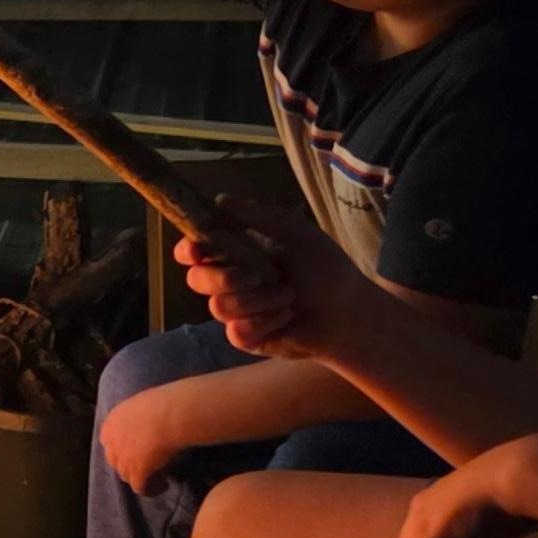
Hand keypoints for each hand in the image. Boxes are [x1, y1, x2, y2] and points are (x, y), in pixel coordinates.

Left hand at [98, 378, 213, 492]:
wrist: (167, 416)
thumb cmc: (158, 404)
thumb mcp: (137, 406)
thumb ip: (133, 419)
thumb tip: (142, 425)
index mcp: (109, 426)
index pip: (109, 443)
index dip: (122, 448)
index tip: (136, 449)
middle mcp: (111, 445)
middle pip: (115, 461)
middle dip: (127, 464)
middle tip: (145, 464)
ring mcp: (122, 461)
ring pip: (126, 476)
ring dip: (139, 477)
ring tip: (156, 476)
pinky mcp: (136, 474)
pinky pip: (140, 487)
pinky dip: (151, 488)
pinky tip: (163, 485)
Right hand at [174, 187, 344, 358]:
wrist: (349, 311)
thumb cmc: (326, 268)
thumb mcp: (295, 232)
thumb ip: (257, 215)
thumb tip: (219, 200)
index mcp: (237, 254)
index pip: (195, 252)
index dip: (188, 250)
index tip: (196, 250)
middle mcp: (231, 282)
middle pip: (196, 279)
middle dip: (225, 277)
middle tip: (258, 275)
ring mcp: (237, 311)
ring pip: (218, 306)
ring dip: (258, 300)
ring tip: (288, 297)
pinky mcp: (246, 337)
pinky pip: (236, 331)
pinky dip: (265, 321)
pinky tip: (285, 318)